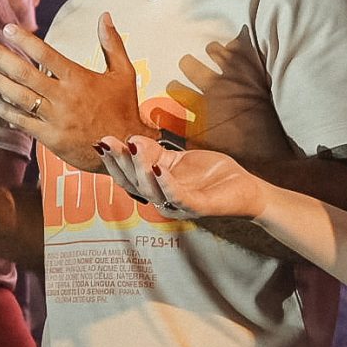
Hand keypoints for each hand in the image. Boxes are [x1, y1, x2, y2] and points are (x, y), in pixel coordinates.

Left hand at [0, 16, 143, 172]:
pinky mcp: (51, 138)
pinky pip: (24, 122)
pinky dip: (8, 111)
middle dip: (1, 57)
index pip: (46, 54)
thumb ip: (111, 44)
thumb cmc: (124, 108)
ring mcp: (55, 118)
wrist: (127, 148)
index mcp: (78, 78)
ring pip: (20, 98)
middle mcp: (64, 97)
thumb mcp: (124, 73)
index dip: (24, 40)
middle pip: (25, 74)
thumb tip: (105, 15)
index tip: (6, 28)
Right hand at [96, 135, 270, 219]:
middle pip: (134, 184)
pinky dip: (166, 183)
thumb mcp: (178, 158)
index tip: (100, 142)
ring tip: (133, 147)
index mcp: (157, 189)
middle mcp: (163, 200)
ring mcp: (180, 205)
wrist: (245, 188)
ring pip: (152, 190)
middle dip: (120, 162)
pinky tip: (158, 167)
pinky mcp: (199, 206)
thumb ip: (155, 152)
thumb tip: (131, 140)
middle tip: (108, 142)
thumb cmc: (212, 174)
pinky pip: (178, 196)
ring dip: (140, 168)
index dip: (113, 162)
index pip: (128, 177)